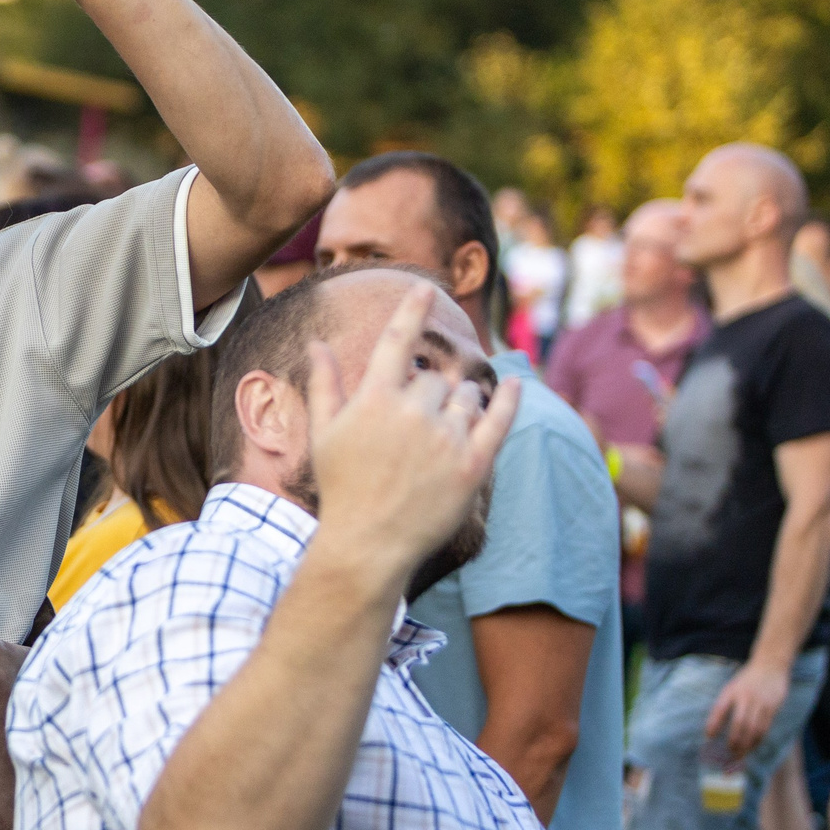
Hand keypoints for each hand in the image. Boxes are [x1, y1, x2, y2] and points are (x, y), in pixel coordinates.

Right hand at [306, 281, 520, 593]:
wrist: (369, 543)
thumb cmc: (341, 488)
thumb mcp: (324, 434)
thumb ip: (325, 384)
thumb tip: (315, 343)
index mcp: (374, 399)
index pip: (398, 340)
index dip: (412, 309)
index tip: (426, 286)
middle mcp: (413, 412)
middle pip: (434, 379)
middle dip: (427, 393)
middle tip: (413, 427)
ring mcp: (446, 438)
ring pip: (465, 397)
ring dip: (458, 405)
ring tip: (437, 438)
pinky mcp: (474, 464)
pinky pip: (499, 419)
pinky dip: (508, 399)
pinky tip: (513, 383)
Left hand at [702, 658, 788, 761]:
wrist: (770, 665)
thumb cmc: (747, 679)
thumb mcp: (732, 686)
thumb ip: (725, 704)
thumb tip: (714, 727)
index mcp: (731, 691)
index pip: (720, 708)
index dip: (714, 723)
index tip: (708, 736)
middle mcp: (746, 697)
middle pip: (739, 723)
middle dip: (734, 740)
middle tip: (728, 753)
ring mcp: (761, 703)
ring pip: (754, 728)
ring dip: (747, 744)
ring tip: (739, 755)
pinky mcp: (773, 708)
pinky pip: (765, 727)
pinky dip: (758, 740)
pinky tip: (752, 747)